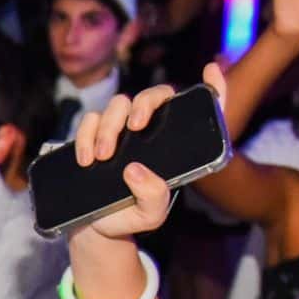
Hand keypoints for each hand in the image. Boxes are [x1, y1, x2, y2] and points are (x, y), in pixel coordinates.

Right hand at [72, 63, 228, 240]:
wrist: (95, 228)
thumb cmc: (130, 217)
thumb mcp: (150, 216)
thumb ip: (153, 197)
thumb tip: (134, 170)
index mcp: (174, 145)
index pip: (199, 111)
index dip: (212, 87)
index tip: (211, 70)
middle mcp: (150, 131)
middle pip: (155, 95)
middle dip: (145, 103)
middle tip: (135, 127)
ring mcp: (121, 130)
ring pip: (119, 104)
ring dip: (109, 126)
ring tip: (102, 157)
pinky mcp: (94, 135)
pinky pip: (90, 119)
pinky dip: (86, 135)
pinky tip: (86, 160)